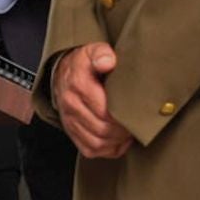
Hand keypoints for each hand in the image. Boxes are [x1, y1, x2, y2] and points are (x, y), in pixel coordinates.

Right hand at [52, 42, 133, 159]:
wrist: (62, 73)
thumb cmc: (84, 63)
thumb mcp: (92, 50)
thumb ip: (101, 53)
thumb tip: (109, 62)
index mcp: (78, 86)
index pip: (103, 110)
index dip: (123, 115)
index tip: (136, 111)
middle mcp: (71, 106)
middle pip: (101, 129)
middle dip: (122, 130)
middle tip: (136, 123)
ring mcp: (70, 122)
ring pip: (96, 143)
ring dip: (116, 141)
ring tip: (129, 132)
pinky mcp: (72, 133)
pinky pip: (90, 150)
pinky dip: (107, 149)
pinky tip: (119, 140)